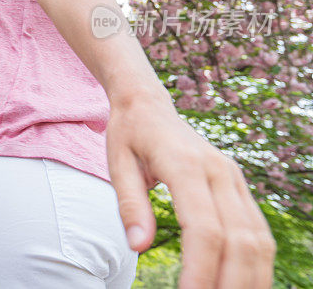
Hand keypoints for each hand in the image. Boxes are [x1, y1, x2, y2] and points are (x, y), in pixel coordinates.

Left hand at [105, 90, 276, 288]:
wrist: (148, 104)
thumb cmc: (128, 135)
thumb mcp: (116, 164)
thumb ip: (129, 205)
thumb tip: (138, 247)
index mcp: (185, 165)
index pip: (204, 228)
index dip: (201, 269)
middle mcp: (218, 171)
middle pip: (240, 240)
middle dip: (230, 283)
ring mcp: (233, 177)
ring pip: (258, 238)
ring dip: (250, 278)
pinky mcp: (238, 185)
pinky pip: (257, 230)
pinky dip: (255, 262)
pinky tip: (241, 283)